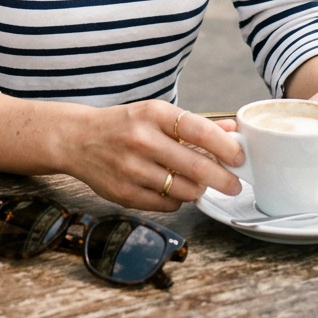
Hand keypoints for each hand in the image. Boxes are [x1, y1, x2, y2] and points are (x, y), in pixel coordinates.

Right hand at [67, 101, 244, 211]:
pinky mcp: (124, 194)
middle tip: (234, 184)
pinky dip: (176, 199)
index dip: (224, 146)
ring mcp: (131, 169)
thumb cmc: (123, 125)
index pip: (198, 130)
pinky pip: (166, 204)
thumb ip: (194, 125)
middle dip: (222, 179)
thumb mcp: (155, 114)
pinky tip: (173, 188)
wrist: (77, 139)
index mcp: (152, 114)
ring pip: (183, 190)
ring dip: (198, 189)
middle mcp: (141, 140)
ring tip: (199, 183)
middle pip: (195, 166)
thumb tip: (232, 131)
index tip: (239, 157)